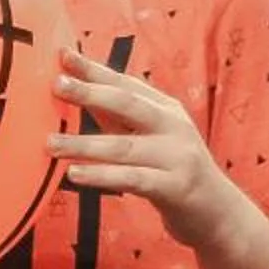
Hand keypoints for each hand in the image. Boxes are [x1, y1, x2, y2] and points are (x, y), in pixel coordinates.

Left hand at [51, 47, 248, 255]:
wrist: (217, 213)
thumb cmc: (173, 172)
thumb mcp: (148, 138)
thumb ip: (116, 118)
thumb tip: (76, 92)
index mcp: (166, 109)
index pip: (126, 83)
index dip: (94, 69)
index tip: (63, 55)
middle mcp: (173, 127)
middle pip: (128, 103)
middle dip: (91, 92)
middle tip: (56, 85)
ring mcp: (176, 156)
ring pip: (124, 147)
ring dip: (84, 144)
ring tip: (51, 144)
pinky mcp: (174, 188)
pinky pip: (132, 179)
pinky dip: (102, 176)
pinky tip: (74, 174)